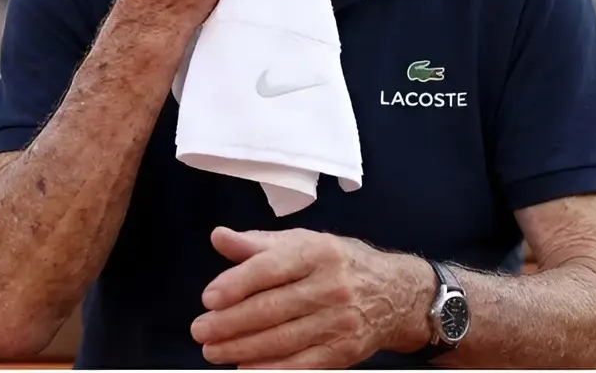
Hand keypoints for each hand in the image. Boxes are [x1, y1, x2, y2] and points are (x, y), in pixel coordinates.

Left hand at [191, 227, 430, 366]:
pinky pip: (304, 364)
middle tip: (200, 330)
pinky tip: (246, 370)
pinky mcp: (345, 351)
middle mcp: (329, 287)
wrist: (395, 294)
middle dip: (232, 323)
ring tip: (213, 351)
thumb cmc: (336, 262)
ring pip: (285, 339)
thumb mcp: (301, 242)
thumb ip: (256, 243)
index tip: (208, 299)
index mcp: (314, 252)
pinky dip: (273, 369)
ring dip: (244, 349)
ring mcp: (340, 322)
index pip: (269, 268)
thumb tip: (217, 237)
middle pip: (273, 308)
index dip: (236, 284)